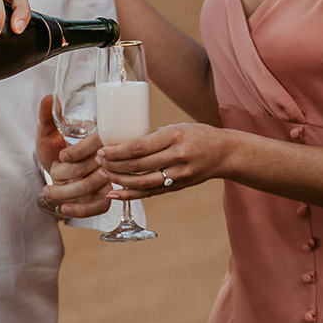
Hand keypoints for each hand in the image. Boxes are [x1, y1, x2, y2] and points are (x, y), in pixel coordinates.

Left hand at [36, 94, 111, 217]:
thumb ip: (47, 115)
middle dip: (66, 173)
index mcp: (99, 137)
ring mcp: (108, 179)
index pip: (97, 144)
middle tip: (50, 171)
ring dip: (66, 192)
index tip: (61, 155)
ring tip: (48, 191)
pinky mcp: (104, 197)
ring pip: (92, 189)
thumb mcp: (47, 130)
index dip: (78, 152)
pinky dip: (80, 210)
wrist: (52, 165)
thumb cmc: (53, 145)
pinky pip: (99, 207)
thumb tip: (49, 97)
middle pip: (91, 170)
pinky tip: (63, 208)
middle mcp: (108, 158)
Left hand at [96, 121, 232, 198]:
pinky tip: (115, 193)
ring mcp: (179, 174)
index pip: (139, 146)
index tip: (102, 150)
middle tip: (98, 162)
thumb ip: (152, 136)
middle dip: (114, 165)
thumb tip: (122, 142)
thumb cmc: (197, 135)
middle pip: (138, 165)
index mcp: (174, 136)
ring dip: (119, 181)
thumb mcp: (175, 128)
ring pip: (142, 182)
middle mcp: (177, 156)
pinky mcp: (178, 186)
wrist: (224, 153)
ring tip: (104, 175)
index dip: (117, 151)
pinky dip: (131, 194)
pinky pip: (151, 192)